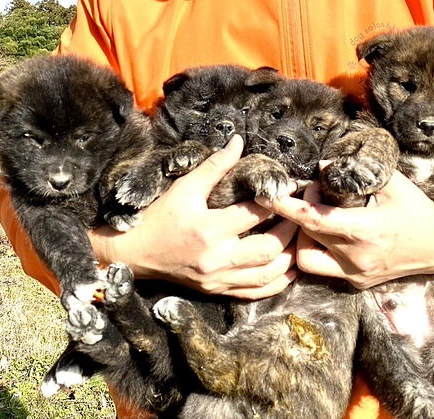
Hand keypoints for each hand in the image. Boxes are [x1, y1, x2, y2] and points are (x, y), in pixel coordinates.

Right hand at [90, 136, 297, 299]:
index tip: (288, 188)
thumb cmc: (160, 217)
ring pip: (267, 275)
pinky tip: (287, 268)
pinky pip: (255, 293)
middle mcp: (216, 258)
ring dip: (288, 258)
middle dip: (290, 231)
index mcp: (209, 229)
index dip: (275, 199)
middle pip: (269, 248)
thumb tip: (238, 141)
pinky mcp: (218, 291)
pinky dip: (277, 282)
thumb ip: (215, 166)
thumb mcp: (184, 187)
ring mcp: (218, 279)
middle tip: (298, 214)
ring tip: (298, 239)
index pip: (254, 213)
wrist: (135, 253)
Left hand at [256, 169, 433, 289]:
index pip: (314, 220)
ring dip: (303, 237)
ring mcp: (354, 273)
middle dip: (299, 211)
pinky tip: (327, 232)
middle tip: (314, 191)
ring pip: (306, 259)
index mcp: (366, 231)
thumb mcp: (392, 183)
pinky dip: (316, 249)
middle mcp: (356, 258)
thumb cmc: (417, 210)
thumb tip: (322, 165)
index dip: (287, 207)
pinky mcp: (355, 282)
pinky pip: (322, 268)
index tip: (267, 194)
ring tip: (317, 216)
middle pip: (305, 236)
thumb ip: (356, 172)